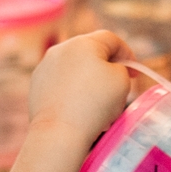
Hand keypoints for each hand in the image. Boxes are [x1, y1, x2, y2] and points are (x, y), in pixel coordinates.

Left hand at [27, 30, 131, 150]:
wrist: (59, 132)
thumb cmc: (94, 104)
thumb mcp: (122, 80)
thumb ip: (120, 68)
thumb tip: (109, 71)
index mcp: (83, 43)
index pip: (111, 39)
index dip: (127, 54)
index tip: (134, 72)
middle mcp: (60, 49)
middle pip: (90, 51)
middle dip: (106, 66)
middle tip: (117, 85)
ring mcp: (45, 67)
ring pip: (74, 68)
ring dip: (88, 79)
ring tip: (98, 103)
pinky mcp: (37, 86)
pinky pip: (61, 83)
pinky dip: (72, 91)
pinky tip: (79, 109)